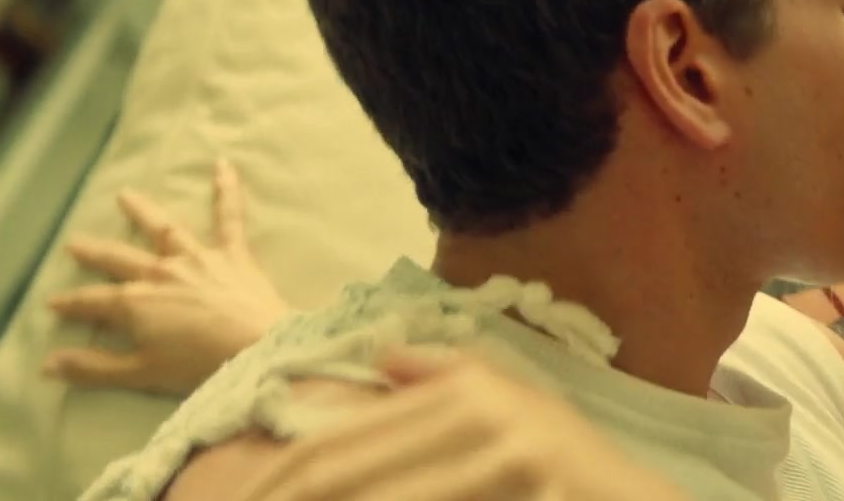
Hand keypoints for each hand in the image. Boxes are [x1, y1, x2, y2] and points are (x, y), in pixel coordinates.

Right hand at [44, 159, 291, 393]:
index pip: (93, 302)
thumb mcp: (141, 374)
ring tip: (125, 194)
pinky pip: (230, 217)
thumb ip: (94, 368)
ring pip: (164, 229)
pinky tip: (224, 164)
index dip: (71, 304)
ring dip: (143, 210)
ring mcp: (196, 258)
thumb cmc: (200, 366)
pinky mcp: (232, 254)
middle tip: (74, 242)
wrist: (258, 349)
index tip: (52, 302)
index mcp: (136, 303)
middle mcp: (161, 272)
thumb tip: (48, 365)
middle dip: (94, 252)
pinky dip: (228, 190)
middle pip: (119, 259)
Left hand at [231, 350, 690, 500]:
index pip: (330, 445)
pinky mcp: (529, 495)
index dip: (267, 483)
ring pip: (378, 499)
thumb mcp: (520, 407)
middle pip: (336, 479)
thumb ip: (449, 378)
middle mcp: (482, 420)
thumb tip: (384, 357)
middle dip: (277, 498)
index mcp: (464, 395)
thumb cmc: (576, 467)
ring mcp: (509, 463)